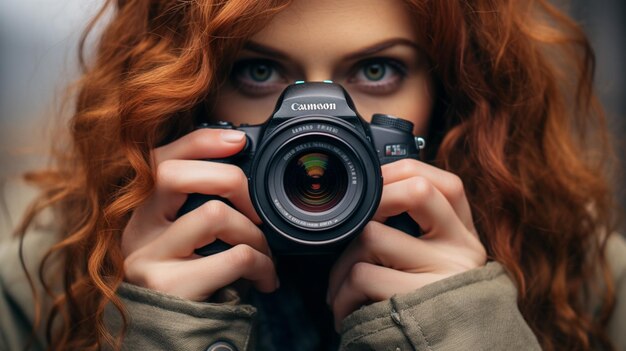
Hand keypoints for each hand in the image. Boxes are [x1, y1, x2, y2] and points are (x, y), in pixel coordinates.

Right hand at [121, 129, 278, 300]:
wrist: (166, 339)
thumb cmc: (187, 284)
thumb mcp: (185, 241)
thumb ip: (196, 209)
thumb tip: (244, 176)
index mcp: (140, 212)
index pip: (159, 158)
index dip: (200, 141)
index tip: (238, 139)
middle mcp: (135, 230)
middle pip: (175, 174)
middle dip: (232, 181)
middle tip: (257, 209)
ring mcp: (148, 258)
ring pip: (212, 214)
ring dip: (254, 232)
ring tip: (264, 253)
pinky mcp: (169, 287)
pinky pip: (234, 257)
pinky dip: (262, 264)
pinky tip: (266, 279)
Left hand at [327, 159, 486, 329]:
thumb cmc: (432, 311)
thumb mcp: (441, 267)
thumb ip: (424, 236)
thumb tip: (375, 201)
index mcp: (466, 238)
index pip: (447, 183)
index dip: (404, 174)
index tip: (374, 186)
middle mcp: (463, 250)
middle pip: (416, 192)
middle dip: (370, 204)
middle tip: (350, 231)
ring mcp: (444, 274)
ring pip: (373, 236)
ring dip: (342, 264)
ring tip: (341, 288)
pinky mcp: (418, 300)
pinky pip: (362, 276)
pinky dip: (342, 294)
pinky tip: (345, 311)